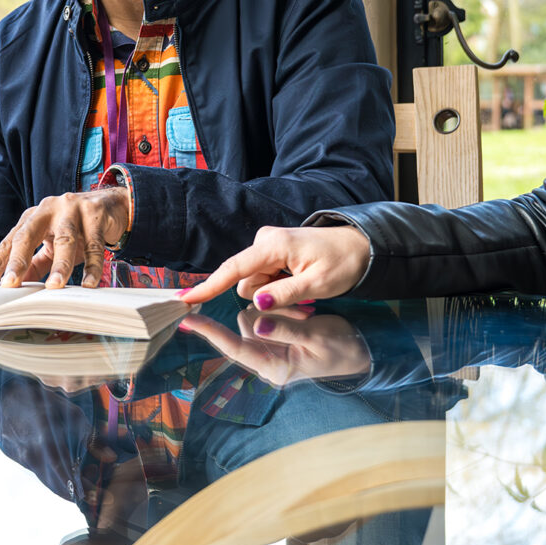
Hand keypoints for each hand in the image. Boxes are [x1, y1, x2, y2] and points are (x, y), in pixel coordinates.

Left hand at [0, 187, 131, 289]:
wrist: (112, 205)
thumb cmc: (77, 227)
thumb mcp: (53, 243)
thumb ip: (35, 262)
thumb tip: (16, 285)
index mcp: (34, 216)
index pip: (11, 240)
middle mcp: (49, 209)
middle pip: (29, 234)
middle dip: (18, 260)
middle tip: (11, 283)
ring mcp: (73, 209)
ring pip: (65, 239)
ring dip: (60, 265)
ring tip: (55, 287)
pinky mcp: (96, 214)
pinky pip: (94, 245)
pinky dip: (92, 266)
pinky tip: (89, 283)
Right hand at [179, 224, 370, 307]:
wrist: (360, 246)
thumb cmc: (342, 262)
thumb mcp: (318, 284)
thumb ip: (285, 293)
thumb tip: (257, 302)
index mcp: (273, 246)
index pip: (233, 269)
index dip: (209, 287)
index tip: (185, 299)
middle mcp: (265, 243)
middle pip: (246, 283)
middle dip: (266, 297)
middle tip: (303, 299)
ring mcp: (268, 247)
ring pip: (255, 284)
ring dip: (274, 294)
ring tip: (305, 289)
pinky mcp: (273, 254)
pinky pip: (264, 279)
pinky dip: (278, 288)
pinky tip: (300, 284)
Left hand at [179, 307, 370, 386]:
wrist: (360, 353)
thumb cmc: (342, 349)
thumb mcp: (317, 337)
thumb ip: (286, 330)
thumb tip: (258, 324)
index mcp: (274, 368)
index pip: (234, 348)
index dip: (209, 333)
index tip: (186, 319)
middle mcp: (266, 362)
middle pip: (245, 326)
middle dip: (266, 313)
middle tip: (303, 315)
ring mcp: (270, 350)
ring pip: (254, 317)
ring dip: (277, 310)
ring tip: (307, 318)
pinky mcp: (275, 339)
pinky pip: (266, 315)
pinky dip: (281, 310)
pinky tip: (304, 317)